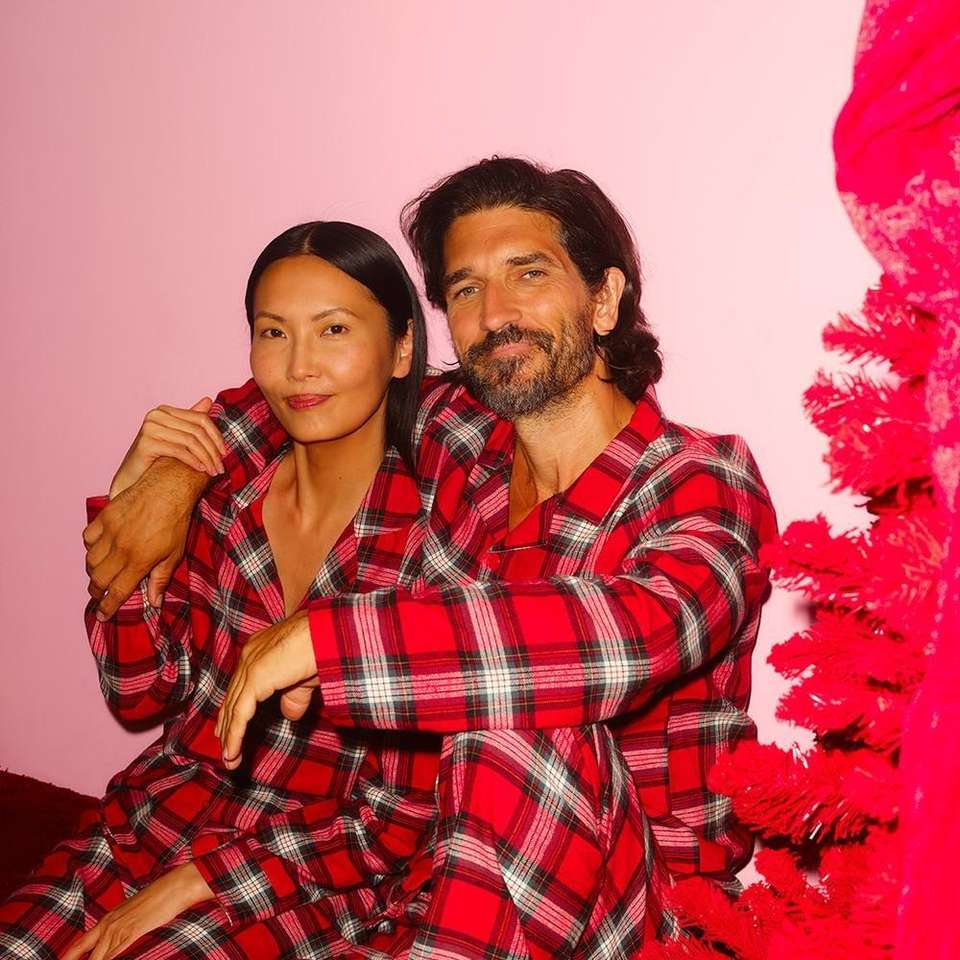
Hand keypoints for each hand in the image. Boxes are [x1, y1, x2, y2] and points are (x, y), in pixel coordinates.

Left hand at [62, 862, 212, 959]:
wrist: (177, 885)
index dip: (69, 957)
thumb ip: (124, 924)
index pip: (81, 943)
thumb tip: (118, 939)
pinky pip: (115, 954)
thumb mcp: (136, 910)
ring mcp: (120, 928)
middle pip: (82, 950)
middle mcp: (110, 924)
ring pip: (98, 957)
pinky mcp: (132, 932)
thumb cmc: (160, 895)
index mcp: (110, 918)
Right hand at [83, 459, 207, 617]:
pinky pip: (88, 537)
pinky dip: (90, 546)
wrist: (168, 488)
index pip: (117, 591)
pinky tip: (99, 549)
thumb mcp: (174, 554)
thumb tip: (154, 603)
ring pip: (90, 560)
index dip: (108, 607)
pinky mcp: (105, 516)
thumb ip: (160, 579)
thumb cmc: (176, 522)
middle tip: (99, 596)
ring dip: (93, 571)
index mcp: (140, 561)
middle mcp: (121, 548)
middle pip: (98, 579)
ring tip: (100, 574)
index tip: (102, 616)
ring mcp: (111, 531)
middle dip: (96, 592)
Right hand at [110, 398, 225, 498]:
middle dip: (213, 450)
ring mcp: (149, 428)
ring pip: (190, 441)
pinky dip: (193, 461)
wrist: (132, 478)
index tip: (224, 453)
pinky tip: (201, 470)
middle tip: (221, 467)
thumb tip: (209, 400)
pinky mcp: (146, 443)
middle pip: (197, 430)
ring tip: (213, 471)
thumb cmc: (156, 459)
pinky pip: (179, 451)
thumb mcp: (177, 438)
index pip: (201, 418)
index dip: (216, 436)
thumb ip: (191, 421)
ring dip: (206, 458)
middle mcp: (156, 415)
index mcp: (165, 411)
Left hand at [216, 611, 317, 768]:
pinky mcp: (256, 677)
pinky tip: (233, 753)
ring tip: (229, 759)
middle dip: (227, 724)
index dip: (234, 708)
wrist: (330, 632)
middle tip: (224, 748)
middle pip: (233, 696)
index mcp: (260, 649)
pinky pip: (240, 712)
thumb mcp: (307, 677)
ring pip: (234, 707)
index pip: (241, 684)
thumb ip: (294, 696)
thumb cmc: (325, 646)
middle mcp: (250, 654)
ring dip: (230, 735)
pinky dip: (235, 735)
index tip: (228, 728)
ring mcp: (250, 665)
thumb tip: (289, 715)